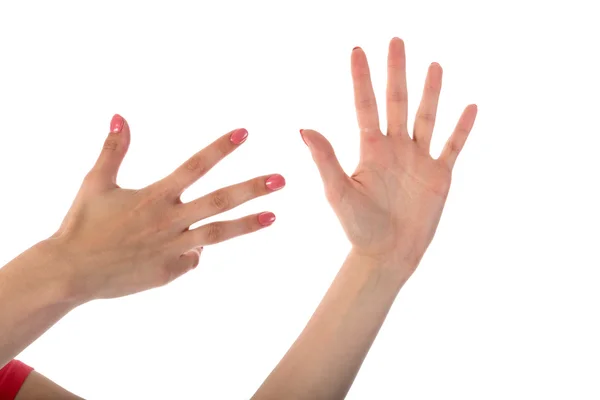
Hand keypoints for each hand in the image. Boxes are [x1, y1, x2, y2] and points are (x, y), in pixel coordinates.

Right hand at [46, 115, 284, 301]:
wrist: (70, 272)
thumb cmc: (81, 225)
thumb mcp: (96, 182)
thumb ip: (113, 149)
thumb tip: (119, 115)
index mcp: (154, 196)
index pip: (195, 166)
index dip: (221, 148)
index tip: (245, 133)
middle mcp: (169, 220)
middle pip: (220, 201)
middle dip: (252, 188)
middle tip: (281, 180)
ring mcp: (172, 248)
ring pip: (218, 234)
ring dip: (248, 224)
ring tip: (274, 216)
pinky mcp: (169, 272)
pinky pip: (192, 259)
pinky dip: (195, 253)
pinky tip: (189, 251)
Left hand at [300, 38, 476, 270]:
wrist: (388, 254)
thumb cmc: (358, 227)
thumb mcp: (338, 192)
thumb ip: (326, 159)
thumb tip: (303, 128)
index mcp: (370, 149)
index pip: (365, 105)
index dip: (361, 78)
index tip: (358, 50)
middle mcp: (395, 148)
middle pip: (396, 102)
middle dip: (396, 72)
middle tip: (396, 42)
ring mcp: (418, 160)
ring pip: (426, 118)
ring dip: (430, 92)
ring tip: (433, 65)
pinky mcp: (439, 175)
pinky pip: (452, 146)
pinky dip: (462, 128)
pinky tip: (469, 106)